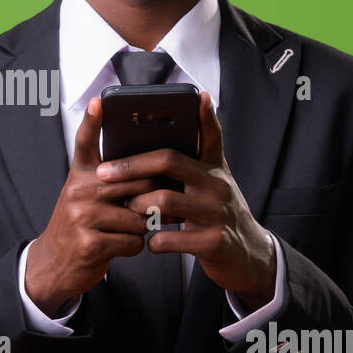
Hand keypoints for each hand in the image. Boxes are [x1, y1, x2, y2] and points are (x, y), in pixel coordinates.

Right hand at [25, 97, 162, 315]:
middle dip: (153, 198)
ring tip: (130, 230)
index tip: (99, 102)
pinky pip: (133, 241)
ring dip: (144, 228)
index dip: (92, 121)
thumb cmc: (79, 226)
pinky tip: (121, 246)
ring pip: (139, 216)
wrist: (52, 264)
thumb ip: (110, 181)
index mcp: (80, 176)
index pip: (85, 142)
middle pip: (136, 183)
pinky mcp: (90, 243)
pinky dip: (134, 247)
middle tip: (161, 207)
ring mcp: (82, 217)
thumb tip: (152, 173)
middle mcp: (78, 191)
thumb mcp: (84, 196)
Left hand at [95, 90, 276, 311]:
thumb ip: (193, 163)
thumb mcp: (213, 184)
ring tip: (129, 208)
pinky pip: (169, 238)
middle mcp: (217, 185)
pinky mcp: (212, 243)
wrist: (248, 256)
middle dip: (130, 166)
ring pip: (164, 199)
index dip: (204, 115)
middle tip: (103, 173)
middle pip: (169, 162)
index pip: (209, 135)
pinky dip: (153, 240)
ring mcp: (216, 213)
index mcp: (214, 169)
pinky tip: (150, 241)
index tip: (198, 96)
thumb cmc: (219, 215)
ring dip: (137, 204)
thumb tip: (158, 146)